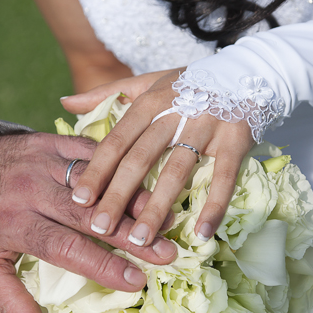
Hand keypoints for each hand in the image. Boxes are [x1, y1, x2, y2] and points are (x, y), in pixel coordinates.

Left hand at [0, 132, 176, 312]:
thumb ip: (9, 301)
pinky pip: (91, 151)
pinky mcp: (51, 141)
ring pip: (97, 180)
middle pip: (90, 215)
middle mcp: (31, 190)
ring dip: (133, 198)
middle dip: (132, 234)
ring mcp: (43, 161)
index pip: (66, 248)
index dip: (104, 266)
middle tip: (167, 251)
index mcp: (15, 224)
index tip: (138, 282)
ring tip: (166, 216)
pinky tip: (144, 182)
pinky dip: (118, 166)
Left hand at [61, 70, 253, 247]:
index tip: (79, 199)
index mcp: (150, 102)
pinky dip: (213, 206)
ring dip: (157, 207)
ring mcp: (206, 127)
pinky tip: (200, 233)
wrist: (247, 72)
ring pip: (176, 171)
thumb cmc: (189, 84)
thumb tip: (65, 102)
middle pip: (140, 159)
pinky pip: (224, 178)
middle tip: (99, 227)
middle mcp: (175, 113)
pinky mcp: (236, 141)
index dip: (97, 170)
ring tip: (141, 239)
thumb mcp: (148, 82)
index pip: (117, 140)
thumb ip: (108, 93)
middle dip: (118, 195)